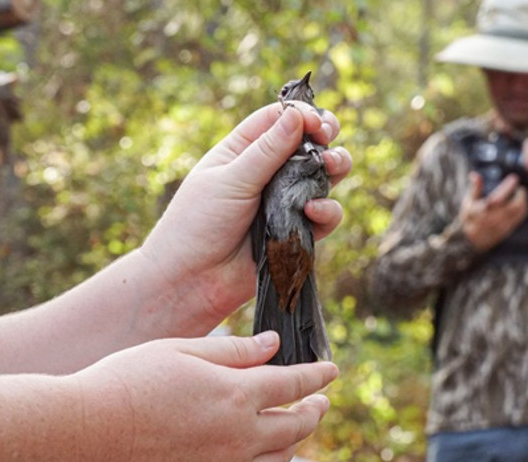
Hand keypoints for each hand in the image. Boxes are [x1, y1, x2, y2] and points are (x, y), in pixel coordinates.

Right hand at [74, 331, 338, 461]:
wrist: (86, 432)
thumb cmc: (130, 380)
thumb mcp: (184, 351)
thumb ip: (235, 350)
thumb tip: (272, 344)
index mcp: (236, 394)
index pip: (293, 384)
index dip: (317, 376)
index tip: (332, 371)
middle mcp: (239, 434)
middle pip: (296, 425)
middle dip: (314, 410)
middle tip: (322, 401)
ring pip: (280, 457)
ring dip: (296, 439)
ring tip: (299, 426)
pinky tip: (265, 455)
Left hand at [141, 102, 351, 329]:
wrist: (192, 280)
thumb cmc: (199, 223)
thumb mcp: (231, 180)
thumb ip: (267, 150)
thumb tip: (298, 115)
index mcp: (244, 151)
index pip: (279, 120)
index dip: (301, 115)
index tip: (316, 122)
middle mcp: (268, 173)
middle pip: (308, 144)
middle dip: (325, 137)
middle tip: (328, 139)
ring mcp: (284, 202)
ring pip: (323, 177)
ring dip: (335, 167)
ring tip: (330, 167)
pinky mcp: (296, 232)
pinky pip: (324, 216)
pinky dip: (327, 210)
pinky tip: (313, 211)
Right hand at [460, 172, 527, 251]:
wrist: (471, 238)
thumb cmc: (470, 217)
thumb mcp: (469, 201)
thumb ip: (475, 188)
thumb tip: (475, 174)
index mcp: (485, 208)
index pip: (501, 195)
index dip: (509, 185)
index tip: (514, 178)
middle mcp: (495, 217)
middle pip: (516, 204)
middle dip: (521, 193)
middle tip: (519, 187)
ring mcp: (503, 224)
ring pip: (521, 210)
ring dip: (523, 200)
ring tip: (519, 194)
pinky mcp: (509, 229)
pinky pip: (520, 217)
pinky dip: (523, 208)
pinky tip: (519, 204)